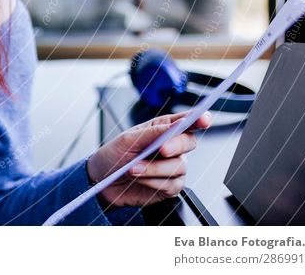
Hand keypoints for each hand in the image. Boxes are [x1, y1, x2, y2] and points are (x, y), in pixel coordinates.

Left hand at [86, 110, 212, 209]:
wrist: (102, 180)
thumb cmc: (113, 155)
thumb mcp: (128, 139)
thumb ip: (153, 133)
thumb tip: (176, 125)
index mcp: (161, 129)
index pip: (186, 121)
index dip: (198, 119)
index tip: (203, 119)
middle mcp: (170, 147)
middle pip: (189, 142)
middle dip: (176, 145)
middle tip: (162, 149)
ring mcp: (171, 167)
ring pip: (179, 166)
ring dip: (155, 168)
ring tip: (134, 168)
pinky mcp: (169, 186)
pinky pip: (172, 184)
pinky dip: (153, 181)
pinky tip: (140, 178)